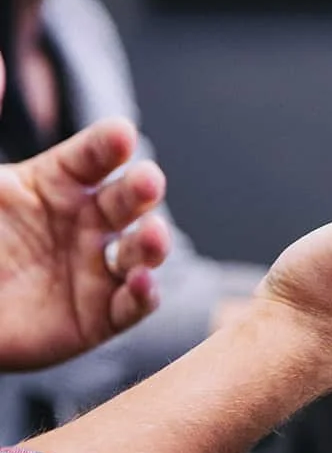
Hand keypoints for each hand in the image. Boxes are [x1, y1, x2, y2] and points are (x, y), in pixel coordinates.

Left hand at [0, 53, 169, 369]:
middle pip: (128, 200)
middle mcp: (85, 223)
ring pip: (140, 252)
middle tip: (148, 181)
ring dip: (154, 243)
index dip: (109, 146)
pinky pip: (131, 307)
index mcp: (56, 184)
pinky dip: (144, 296)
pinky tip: (143, 284)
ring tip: (152, 237)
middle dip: (143, 190)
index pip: (94, 156)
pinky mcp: (98, 318)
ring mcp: (95, 270)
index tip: (120, 134)